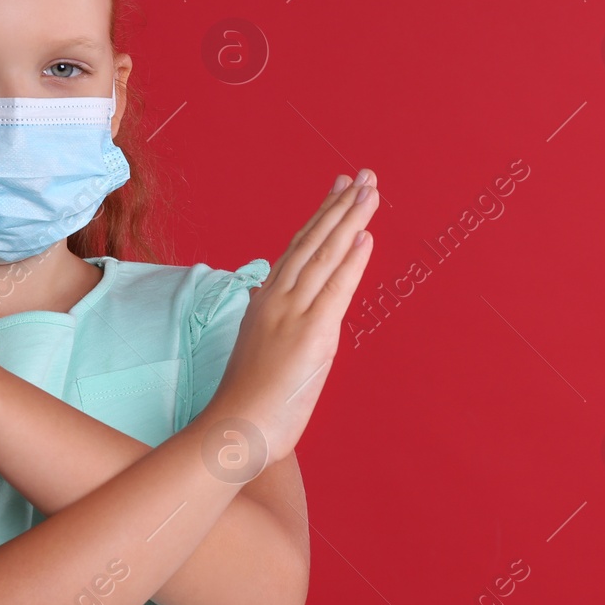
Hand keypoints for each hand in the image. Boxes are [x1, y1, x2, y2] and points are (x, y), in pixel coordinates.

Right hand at [208, 169, 378, 466]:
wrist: (234, 429)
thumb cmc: (245, 399)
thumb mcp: (256, 347)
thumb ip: (268, 317)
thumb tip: (268, 296)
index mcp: (266, 300)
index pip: (297, 247)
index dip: (320, 216)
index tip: (338, 189)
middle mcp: (278, 299)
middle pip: (314, 241)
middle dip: (341, 205)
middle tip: (363, 175)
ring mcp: (293, 314)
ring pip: (325, 256)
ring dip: (351, 220)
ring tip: (370, 190)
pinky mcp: (311, 335)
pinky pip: (336, 289)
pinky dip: (352, 260)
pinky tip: (365, 236)